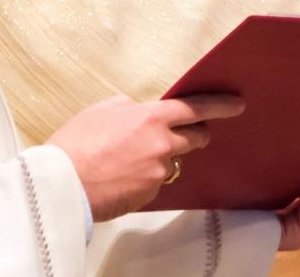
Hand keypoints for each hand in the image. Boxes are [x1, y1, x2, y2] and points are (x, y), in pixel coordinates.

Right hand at [48, 94, 243, 220]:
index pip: (195, 108)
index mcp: (151, 118)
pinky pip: (155, 182)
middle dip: (195, 134)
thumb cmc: (75, 144)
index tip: (236, 105)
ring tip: (128, 158)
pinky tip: (121, 176)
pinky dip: (144, 178)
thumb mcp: (102, 109)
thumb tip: (139, 111)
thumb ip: (130, 107)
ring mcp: (158, 173)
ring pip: (170, 162)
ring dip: (159, 158)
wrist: (63, 184)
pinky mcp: (150, 194)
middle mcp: (161, 145)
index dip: (219, 106)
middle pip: (194, 138)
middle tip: (188, 133)